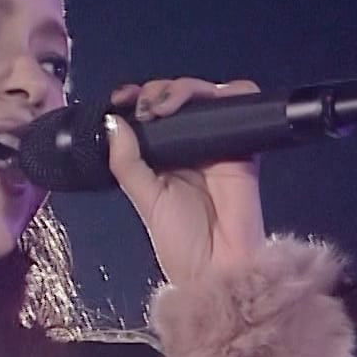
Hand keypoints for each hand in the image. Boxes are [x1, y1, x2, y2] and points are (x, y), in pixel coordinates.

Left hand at [106, 78, 267, 284]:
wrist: (217, 267)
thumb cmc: (179, 240)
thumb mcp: (143, 198)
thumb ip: (127, 161)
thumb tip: (112, 120)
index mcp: (164, 155)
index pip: (152, 112)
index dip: (137, 98)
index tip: (120, 98)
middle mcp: (191, 144)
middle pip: (178, 96)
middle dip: (157, 91)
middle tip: (144, 106)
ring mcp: (219, 141)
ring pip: (206, 94)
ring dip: (183, 88)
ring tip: (162, 106)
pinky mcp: (244, 144)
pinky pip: (244, 104)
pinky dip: (227, 92)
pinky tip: (198, 103)